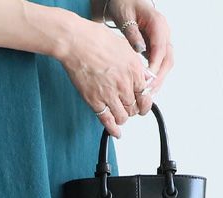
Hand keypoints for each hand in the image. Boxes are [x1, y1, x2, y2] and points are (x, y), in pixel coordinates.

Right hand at [54, 15, 154, 137]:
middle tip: (129, 109)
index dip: (145, 102)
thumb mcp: (124, 47)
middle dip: (133, 110)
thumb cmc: (97, 40)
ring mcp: (110, 95)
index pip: (146, 95)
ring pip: (123, 117)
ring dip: (123, 118)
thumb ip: (136, 65)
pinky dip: (114, 130)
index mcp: (134, 70)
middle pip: (135, 108)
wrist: (76, 43)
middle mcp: (124, 85)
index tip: (143, 105)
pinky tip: (116, 133)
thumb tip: (145, 77)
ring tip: (120, 114)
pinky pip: (108, 121)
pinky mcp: (96, 102)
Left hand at [104, 0, 172, 114]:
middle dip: (159, 77)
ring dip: (158, 80)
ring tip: (148, 94)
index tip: (147, 81)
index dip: (155, 66)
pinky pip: (159, 64)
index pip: (161, 49)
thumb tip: (140, 49)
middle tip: (148, 92)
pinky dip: (154, 76)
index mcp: (158, 24)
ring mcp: (162, 40)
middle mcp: (164, 33)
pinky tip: (147, 87)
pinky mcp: (157, 47)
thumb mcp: (125, 17)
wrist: (125, 1)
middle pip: (168, 59)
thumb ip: (133, 34)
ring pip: (165, 64)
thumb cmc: (124, 5)